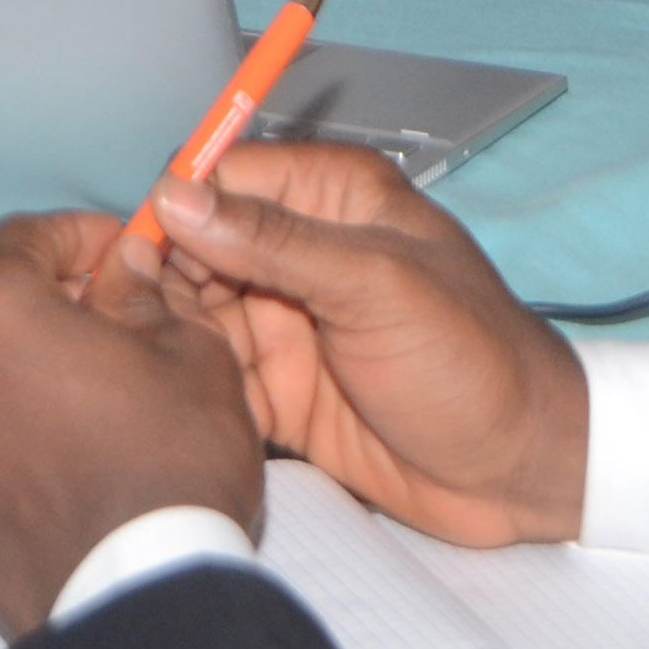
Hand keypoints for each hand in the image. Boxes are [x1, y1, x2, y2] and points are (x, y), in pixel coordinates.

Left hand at [0, 210, 267, 635]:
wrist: (137, 599)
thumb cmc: (168, 464)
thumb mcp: (190, 353)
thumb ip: (144, 295)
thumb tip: (123, 270)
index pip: (24, 236)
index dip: (80, 234)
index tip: (124, 253)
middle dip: (50, 298)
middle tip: (117, 318)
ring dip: (27, 361)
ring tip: (97, 387)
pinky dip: (9, 419)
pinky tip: (69, 444)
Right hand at [141, 142, 587, 547]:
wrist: (518, 471)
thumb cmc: (472, 361)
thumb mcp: (375, 285)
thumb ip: (273, 240)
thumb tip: (176, 196)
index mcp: (332, 198)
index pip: (223, 177)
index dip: (174, 208)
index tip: (131, 250)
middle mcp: (300, 253)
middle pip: (193, 247)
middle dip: (157, 279)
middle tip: (130, 321)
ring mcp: (285, 323)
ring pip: (192, 313)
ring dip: (167, 335)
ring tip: (144, 366)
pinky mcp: (276, 390)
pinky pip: (210, 375)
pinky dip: (187, 384)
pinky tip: (168, 401)